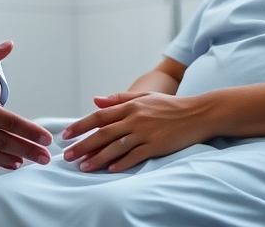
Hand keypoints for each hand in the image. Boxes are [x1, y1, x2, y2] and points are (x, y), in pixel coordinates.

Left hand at [61, 91, 212, 172]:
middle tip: (67, 156)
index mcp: (130, 106)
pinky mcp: (157, 145)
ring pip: (116, 146)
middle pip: (103, 133)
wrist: (199, 113)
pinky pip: (136, 155)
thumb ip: (118, 99)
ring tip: (83, 166)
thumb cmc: (170, 105)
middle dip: (82, 145)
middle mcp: (135, 118)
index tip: (66, 134)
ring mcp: (146, 132)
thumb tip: (95, 100)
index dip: (80, 125)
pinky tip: (110, 169)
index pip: (99, 116)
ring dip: (98, 158)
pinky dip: (122, 162)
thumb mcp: (144, 96)